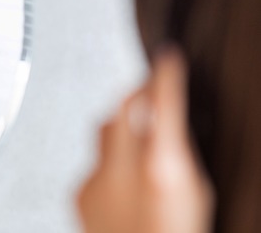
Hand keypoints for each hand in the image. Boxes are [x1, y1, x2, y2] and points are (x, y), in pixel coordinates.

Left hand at [77, 47, 212, 232]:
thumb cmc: (178, 232)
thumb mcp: (193, 192)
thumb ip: (176, 153)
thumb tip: (166, 119)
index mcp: (160, 170)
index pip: (161, 105)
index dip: (165, 75)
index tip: (168, 56)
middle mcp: (121, 172)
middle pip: (121, 107)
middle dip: (136, 93)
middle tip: (149, 90)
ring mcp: (93, 182)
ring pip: (104, 134)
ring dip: (122, 129)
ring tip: (141, 146)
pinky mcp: (77, 193)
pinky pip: (94, 164)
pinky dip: (110, 165)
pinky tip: (125, 186)